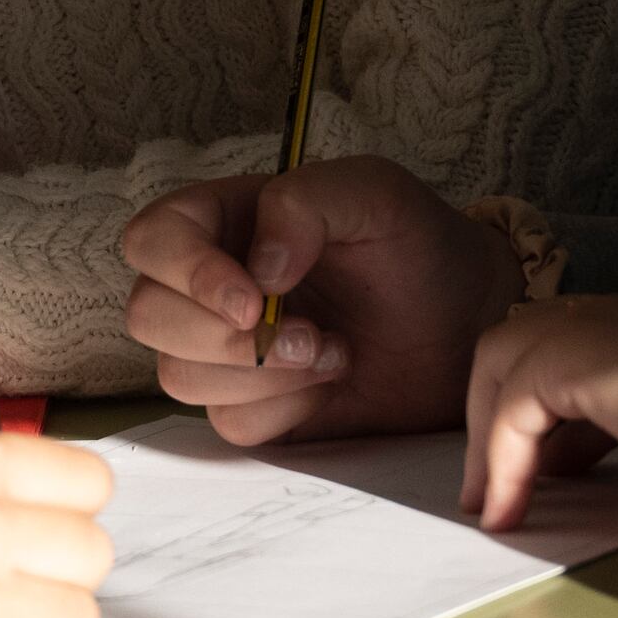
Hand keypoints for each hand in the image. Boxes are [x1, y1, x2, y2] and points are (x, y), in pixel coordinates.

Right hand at [120, 155, 517, 444]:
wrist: (470, 322)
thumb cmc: (419, 245)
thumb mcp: (374, 192)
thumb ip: (304, 203)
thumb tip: (256, 269)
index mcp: (222, 222)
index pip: (150, 241)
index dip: (183, 273)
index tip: (252, 300)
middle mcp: (209, 287)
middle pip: (148, 316)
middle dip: (222, 336)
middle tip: (308, 333)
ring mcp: (226, 353)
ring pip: (178, 376)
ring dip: (261, 374)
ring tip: (333, 350)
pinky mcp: (254, 409)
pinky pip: (230, 425)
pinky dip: (283, 409)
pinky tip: (330, 382)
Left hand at [463, 293, 617, 526]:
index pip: (594, 348)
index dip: (560, 409)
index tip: (556, 473)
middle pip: (534, 335)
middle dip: (504, 408)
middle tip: (496, 484)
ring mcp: (615, 325)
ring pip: (511, 356)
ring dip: (492, 433)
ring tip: (489, 505)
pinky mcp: (586, 357)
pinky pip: (515, 404)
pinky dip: (501, 459)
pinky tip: (505, 512)